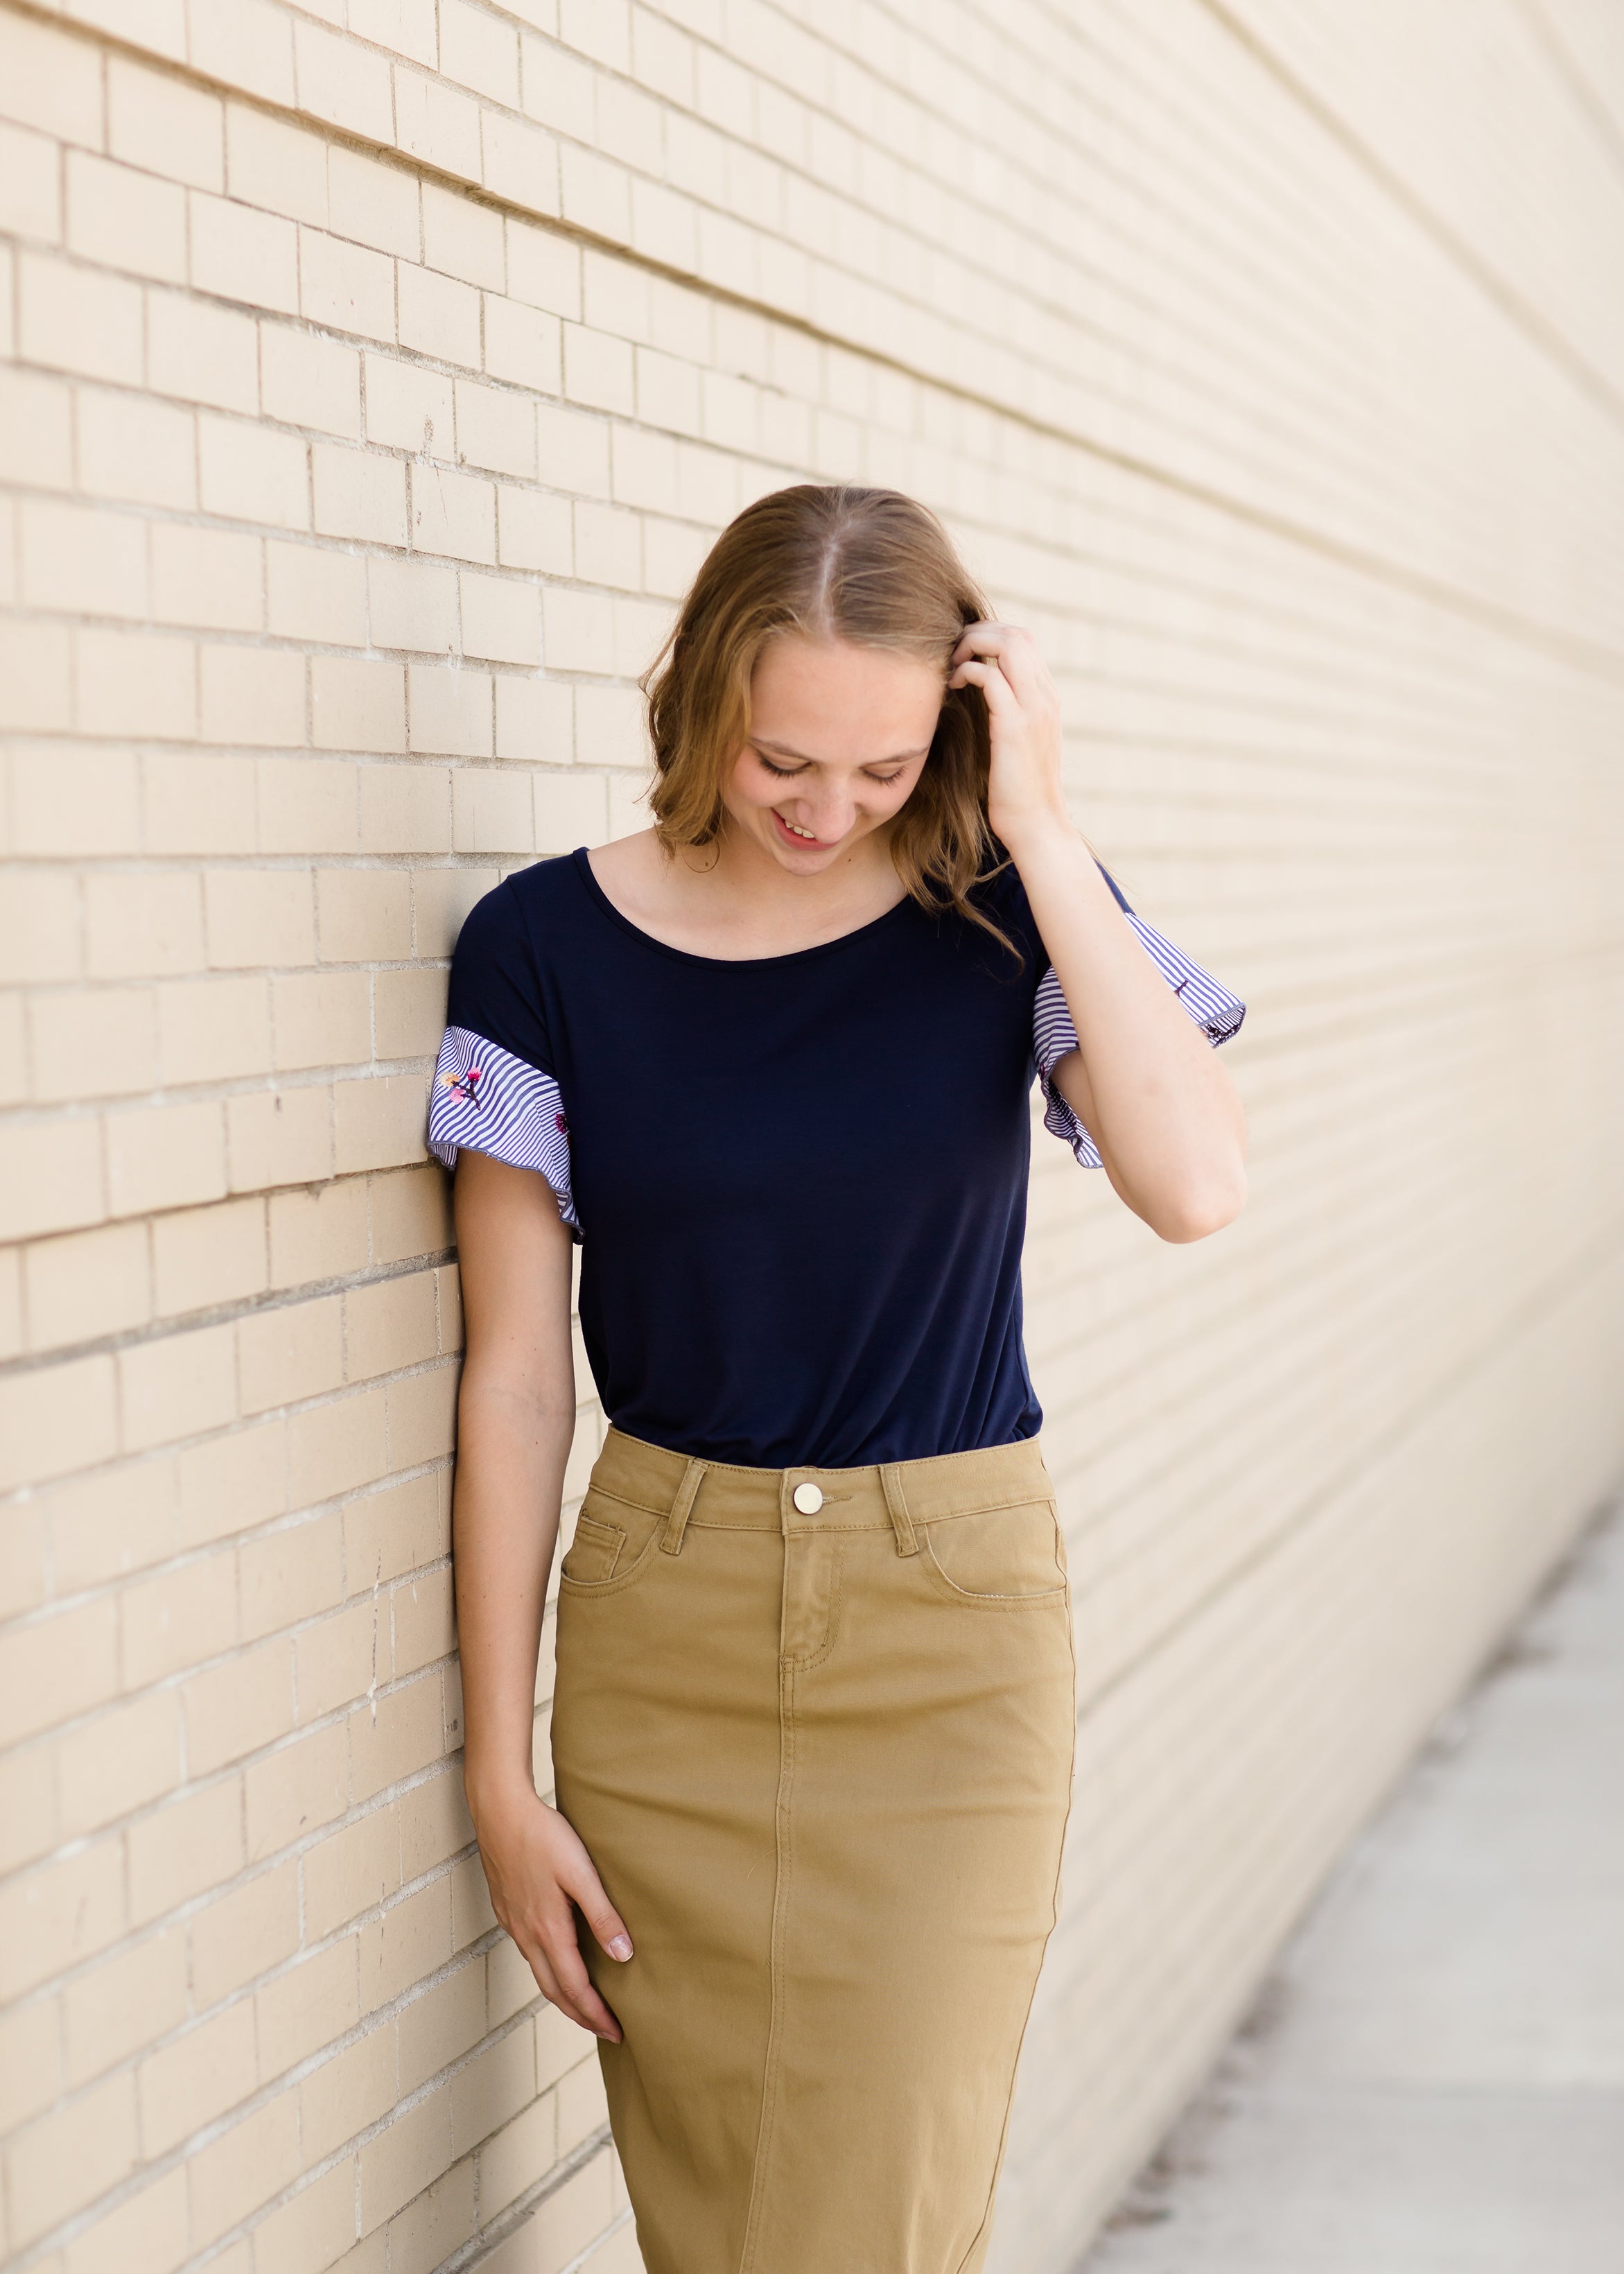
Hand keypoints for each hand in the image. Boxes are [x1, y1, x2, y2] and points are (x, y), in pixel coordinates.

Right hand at [472, 1784, 632, 2040]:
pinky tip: (558, 1962)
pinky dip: (548, 1971)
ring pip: (540, 1973)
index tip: (618, 2032)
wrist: (499, 1810)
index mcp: (548, 1930)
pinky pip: (529, 1953)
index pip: (575, 1988)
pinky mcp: (507, 1909)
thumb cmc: (543, 1836)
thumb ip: (603, 1915)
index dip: (597, 2014)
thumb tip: (624, 1957)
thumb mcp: (581, 1873)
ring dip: (564, 1995)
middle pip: (555, 1991)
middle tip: (606, 2031)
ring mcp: (514, 1923)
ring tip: (585, 2005)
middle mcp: (527, 1934)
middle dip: (581, 2015)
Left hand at [948, 621, 1071, 852]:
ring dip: (971, 645)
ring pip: (1007, 645)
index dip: (990, 635)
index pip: (1024, 641)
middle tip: (952, 653)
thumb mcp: (1018, 745)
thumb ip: (1009, 715)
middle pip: (1017, 633)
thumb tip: (981, 698)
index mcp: (1047, 698)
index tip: (963, 654)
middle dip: (979, 632)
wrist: (1037, 826)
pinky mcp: (1014, 727)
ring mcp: (1033, 709)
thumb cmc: (1019, 792)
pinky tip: (951, 687)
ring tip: (951, 665)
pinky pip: (988, 677)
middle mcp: (1044, 697)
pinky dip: (966, 671)